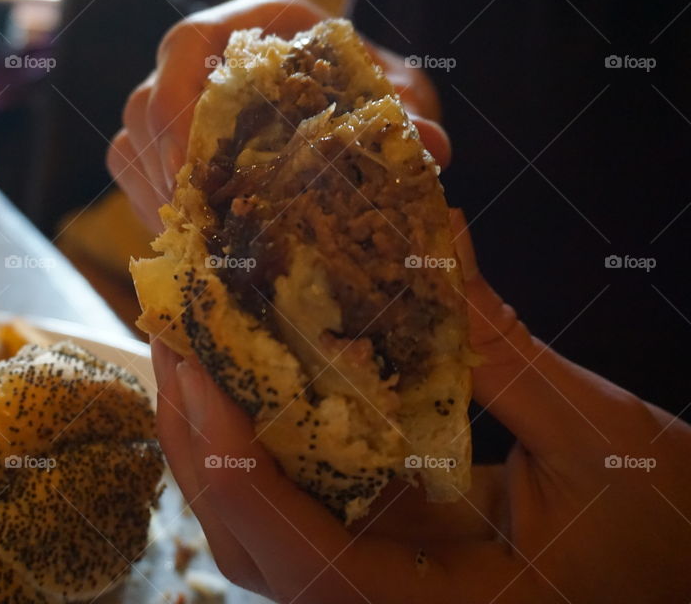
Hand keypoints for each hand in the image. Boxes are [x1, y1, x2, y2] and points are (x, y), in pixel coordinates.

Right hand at [107, 0, 449, 232]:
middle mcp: (193, 61)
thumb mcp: (388, 91)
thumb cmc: (360, 85)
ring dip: (165, 200)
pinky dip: (161, 212)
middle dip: (172, 172)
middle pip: (148, 107)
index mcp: (246, 26)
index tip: (197, 168)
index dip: (181, 107)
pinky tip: (198, 242)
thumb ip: (402, 111)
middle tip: (206, 226)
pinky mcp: (159, 145)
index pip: (187, 47)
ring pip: (135, 147)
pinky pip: (136, 178)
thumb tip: (432, 147)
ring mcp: (167, 103)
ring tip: (205, 243)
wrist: (340, 96)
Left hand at [151, 209, 690, 602]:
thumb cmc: (675, 539)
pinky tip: (258, 381)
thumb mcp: (599, 442)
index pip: (305, 558)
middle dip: (201, 447)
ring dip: (220, 445)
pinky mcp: (390, 554)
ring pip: (266, 532)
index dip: (237, 466)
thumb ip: (505, 356)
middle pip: (254, 547)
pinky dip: (268, 445)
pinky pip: (304, 507)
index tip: (197, 373)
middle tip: (177, 345)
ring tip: (198, 353)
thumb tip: (433, 248)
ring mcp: (384, 584)